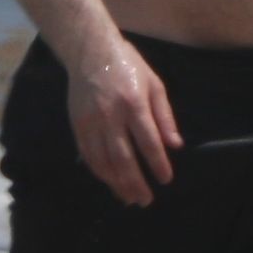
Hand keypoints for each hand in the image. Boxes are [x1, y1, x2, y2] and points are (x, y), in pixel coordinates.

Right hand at [65, 37, 182, 206]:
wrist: (91, 52)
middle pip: (124, 158)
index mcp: (134, 104)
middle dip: (135, 182)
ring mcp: (91, 123)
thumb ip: (164, 116)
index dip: (157, 163)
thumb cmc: (129, 66)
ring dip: (117, 183)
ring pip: (103, 161)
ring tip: (129, 198)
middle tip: (146, 200)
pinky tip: (110, 182)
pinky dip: (99, 172)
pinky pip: (88, 155)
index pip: (148, 142)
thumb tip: (175, 145)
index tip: (165, 179)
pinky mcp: (77, 126)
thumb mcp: (155, 84)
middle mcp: (111, 116)